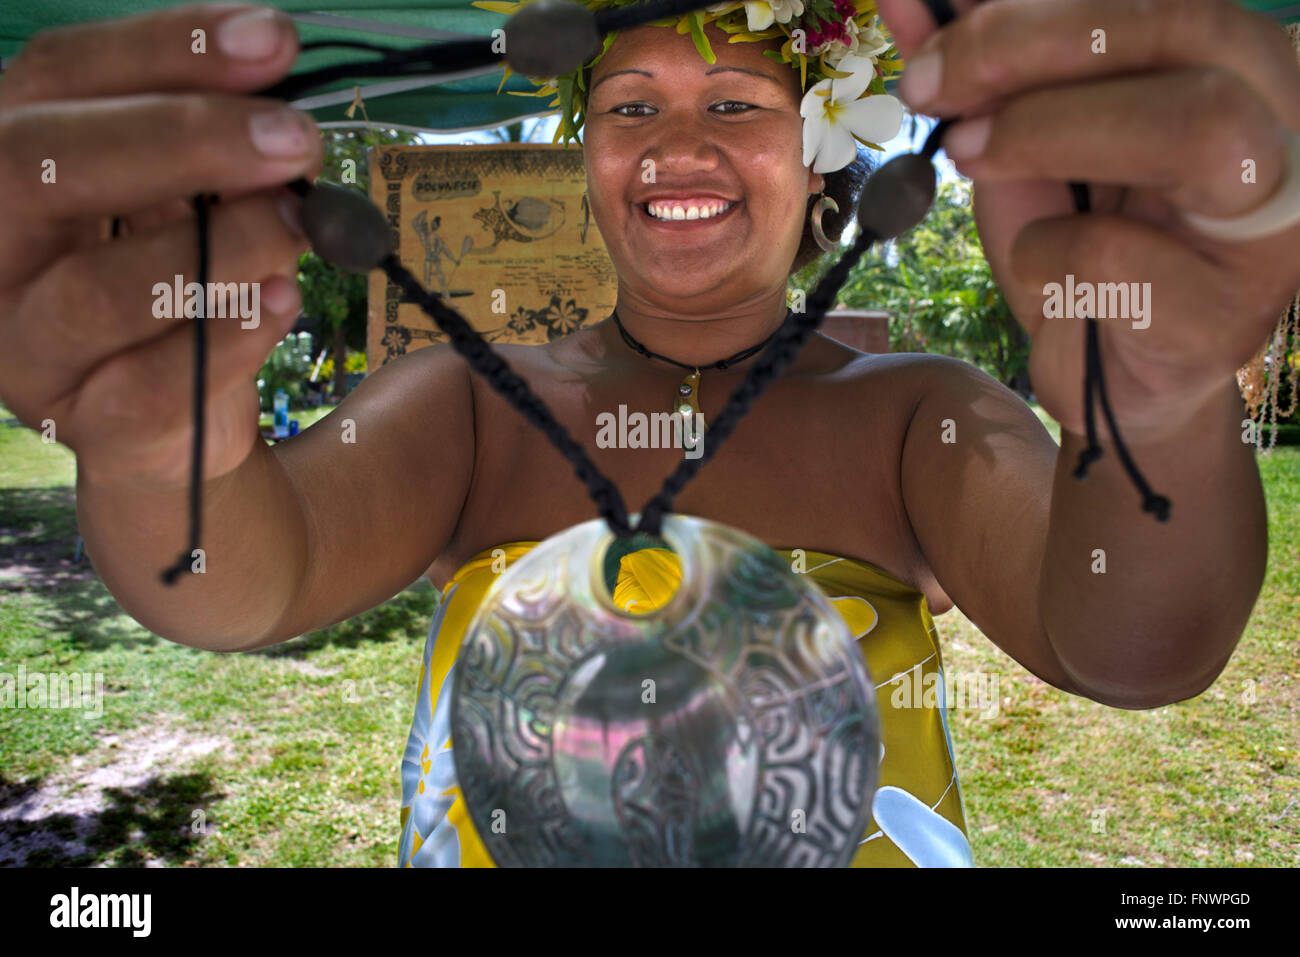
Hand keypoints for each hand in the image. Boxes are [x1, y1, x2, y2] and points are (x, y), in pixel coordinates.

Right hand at [0, 2, 321, 486]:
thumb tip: (271, 59)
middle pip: (40, 165)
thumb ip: (210, 133)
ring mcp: (26, 345)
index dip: (164, 47)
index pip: (55, 76)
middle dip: (183, 137)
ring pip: (100, 288)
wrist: (173, 424)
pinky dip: (230, 338)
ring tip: (300, 226)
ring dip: (222, 247)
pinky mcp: (85, 423)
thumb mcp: (180, 192)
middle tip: (295, 138)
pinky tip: (282, 303)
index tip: (273, 41)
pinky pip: (150, 385)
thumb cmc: (173, 282)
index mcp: (2, 165)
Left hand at [877, 0, 1299, 441]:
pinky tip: (1038, 269)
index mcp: (1235, 62)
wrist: (1112, 381)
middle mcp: (1283, 121)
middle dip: (1029, 45)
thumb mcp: (1022, 145)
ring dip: (1048, 130)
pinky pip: (1124, 255)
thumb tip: (910, 0)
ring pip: (1195, 124)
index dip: (1030, 9)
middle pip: (1187, 26)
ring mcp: (1276, 218)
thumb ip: (985, 72)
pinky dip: (1047, 255)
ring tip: (971, 156)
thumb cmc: (1078, 251)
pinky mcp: (1230, 310)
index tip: (929, 42)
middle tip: (930, 86)